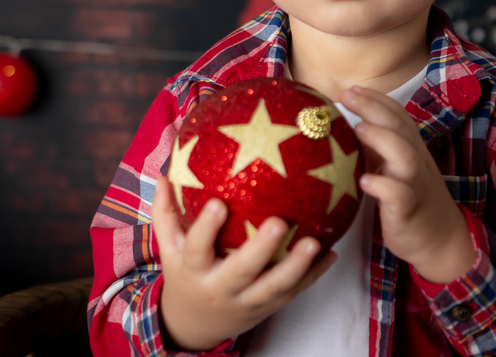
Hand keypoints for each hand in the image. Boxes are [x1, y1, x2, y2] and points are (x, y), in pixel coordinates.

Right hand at [152, 175, 337, 350]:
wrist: (195, 324)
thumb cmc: (185, 274)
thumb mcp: (170, 248)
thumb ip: (166, 212)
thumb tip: (164, 173)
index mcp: (193, 269)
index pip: (197, 248)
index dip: (206, 228)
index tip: (218, 203)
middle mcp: (221, 287)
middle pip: (241, 271)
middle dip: (261, 249)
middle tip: (278, 222)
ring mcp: (246, 301)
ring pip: (274, 287)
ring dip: (297, 266)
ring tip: (314, 243)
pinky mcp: (267, 308)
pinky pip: (293, 292)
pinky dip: (313, 275)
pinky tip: (331, 253)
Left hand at [340, 85, 476, 283]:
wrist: (440, 239)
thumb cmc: (408, 198)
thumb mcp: (393, 167)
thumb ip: (375, 147)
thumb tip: (338, 127)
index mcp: (410, 147)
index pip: (397, 114)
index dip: (376, 99)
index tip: (352, 89)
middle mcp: (415, 161)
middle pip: (398, 126)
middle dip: (373, 108)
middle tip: (347, 96)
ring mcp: (413, 183)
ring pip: (404, 154)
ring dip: (381, 139)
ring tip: (358, 129)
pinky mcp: (409, 209)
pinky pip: (399, 194)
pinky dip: (382, 185)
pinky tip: (364, 181)